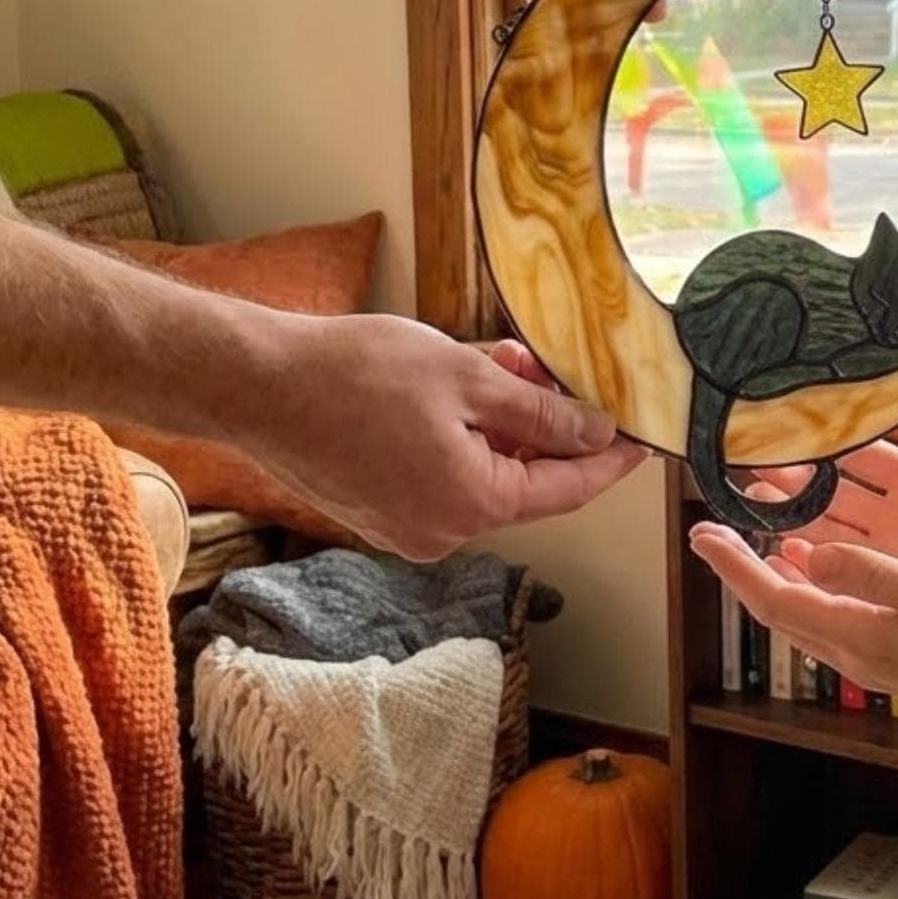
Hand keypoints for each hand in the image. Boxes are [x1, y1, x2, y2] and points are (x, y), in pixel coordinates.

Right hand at [243, 318, 646, 558]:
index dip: (608, 459)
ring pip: (483, 475)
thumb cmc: (355, 374)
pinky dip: (464, 438)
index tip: (641, 439)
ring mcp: (405, 529)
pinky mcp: (377, 512)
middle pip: (524, 483)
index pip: (567, 490)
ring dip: (503, 426)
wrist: (256, 384)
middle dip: (546, 426)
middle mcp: (442, 533)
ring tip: (503, 365)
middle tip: (556, 372)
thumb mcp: (468, 378)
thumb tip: (594, 433)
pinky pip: (444, 477)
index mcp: (472, 505)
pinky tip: (461, 390)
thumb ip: (541, 414)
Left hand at [689, 522, 897, 729]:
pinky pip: (829, 616)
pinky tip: (812, 561)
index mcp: (862, 635)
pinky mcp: (893, 653)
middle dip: (740, 568)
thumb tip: (808, 555)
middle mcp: (858, 650)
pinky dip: (806, 586)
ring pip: (802, 614)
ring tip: (752, 537)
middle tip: (714, 528)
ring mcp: (874, 657)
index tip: (701, 531)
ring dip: (770, 575)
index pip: (776, 598)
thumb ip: (874, 575)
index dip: (734, 565)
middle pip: (778, 608)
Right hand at [755, 392, 897, 656]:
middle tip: (748, 466)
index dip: (824, 441)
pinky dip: (816, 565)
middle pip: (833, 492)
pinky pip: (848, 573)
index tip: (785, 425)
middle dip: (791, 479)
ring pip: (831, 530)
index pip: (862, 454)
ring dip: (793, 520)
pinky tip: (785, 556)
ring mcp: (897, 553)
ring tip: (752, 508)